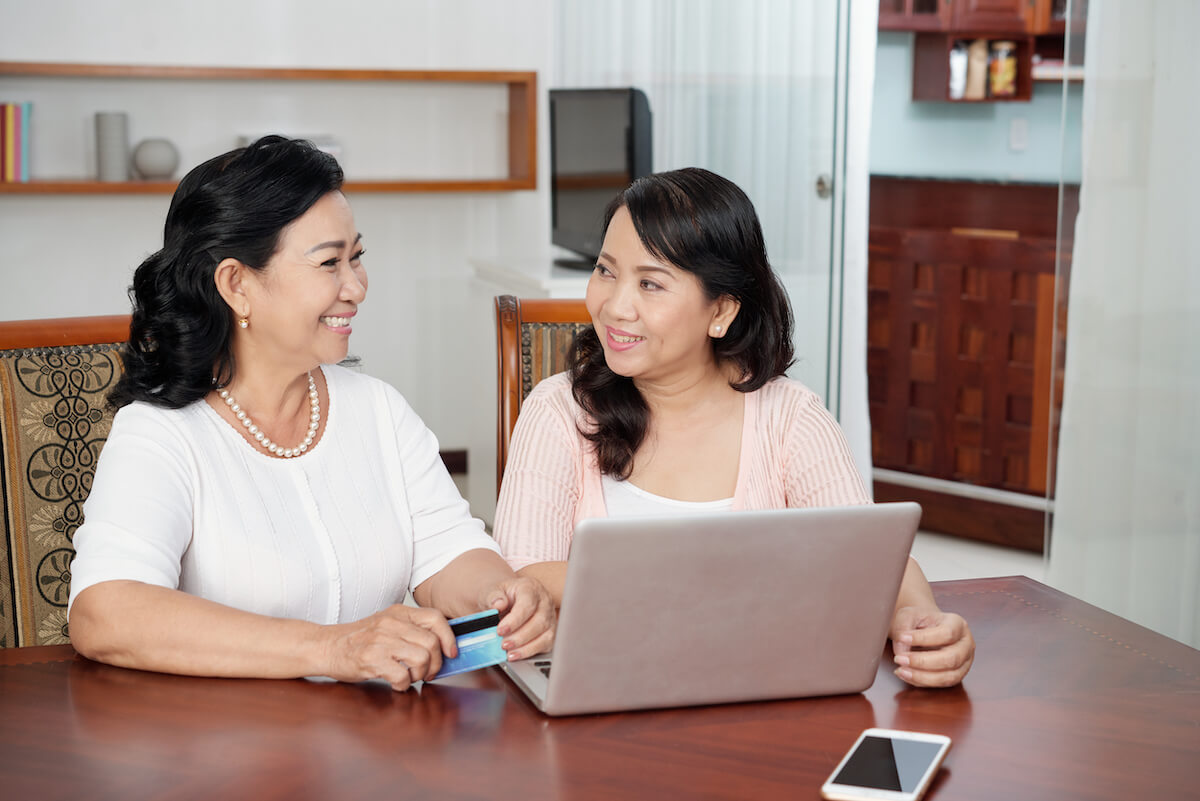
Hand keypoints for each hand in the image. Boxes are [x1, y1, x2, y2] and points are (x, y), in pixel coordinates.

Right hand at [322, 604, 455, 691]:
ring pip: (421, 658)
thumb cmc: (358, 639)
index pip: (435, 618)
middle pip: (432, 643)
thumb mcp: (386, 624)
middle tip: (426, 673)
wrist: (325, 646)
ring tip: (409, 677)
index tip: (451, 653)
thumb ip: (411, 629)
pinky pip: (402, 676)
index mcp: (398, 613)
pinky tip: (395, 683)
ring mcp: (380, 641)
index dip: (449, 637)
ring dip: (420, 674)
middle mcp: (391, 623)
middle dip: (435, 664)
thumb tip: (442, 645)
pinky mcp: (371, 659)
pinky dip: (403, 685)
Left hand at [479, 576, 555, 659]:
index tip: (500, 630)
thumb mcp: (492, 591)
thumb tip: (498, 604)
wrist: (507, 599)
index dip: (515, 620)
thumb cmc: (501, 596)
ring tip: (509, 653)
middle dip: (520, 636)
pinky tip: (517, 655)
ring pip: (546, 634)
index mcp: (530, 588)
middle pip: (539, 621)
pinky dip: (531, 652)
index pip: (528, 604)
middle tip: (504, 644)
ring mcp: (550, 616)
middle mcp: (544, 601)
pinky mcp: (550, 631)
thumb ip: (493, 597)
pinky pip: (546, 644)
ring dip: (526, 647)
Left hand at [890, 606, 974, 687]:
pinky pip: (940, 684)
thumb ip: (904, 631)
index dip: (924, 638)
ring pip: (948, 677)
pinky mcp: (956, 676)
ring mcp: (964, 662)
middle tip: (899, 658)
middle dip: (922, 662)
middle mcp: (966, 644)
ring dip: (922, 676)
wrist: (922, 626)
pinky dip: (921, 681)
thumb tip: (902, 653)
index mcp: (958, 624)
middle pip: (951, 658)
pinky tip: (905, 674)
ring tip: (901, 670)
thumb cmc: (917, 620)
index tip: (902, 637)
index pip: (947, 633)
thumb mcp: (907, 616)